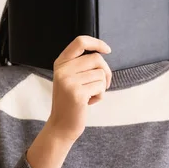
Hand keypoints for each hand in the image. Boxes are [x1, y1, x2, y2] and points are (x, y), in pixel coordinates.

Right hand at [27, 36, 111, 167]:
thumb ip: (81, 64)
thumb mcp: (71, 78)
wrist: (61, 126)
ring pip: (101, 74)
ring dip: (101, 86)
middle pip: (97, 59)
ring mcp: (68, 81)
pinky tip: (89, 103)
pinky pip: (101, 87)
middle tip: (102, 85)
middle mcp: (62, 70)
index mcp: (61, 63)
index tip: (107, 50)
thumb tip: (103, 51)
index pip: (80, 41)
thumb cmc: (72, 101)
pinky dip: (100, 96)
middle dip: (106, 72)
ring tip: (90, 95)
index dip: (96, 43)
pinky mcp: (77, 93)